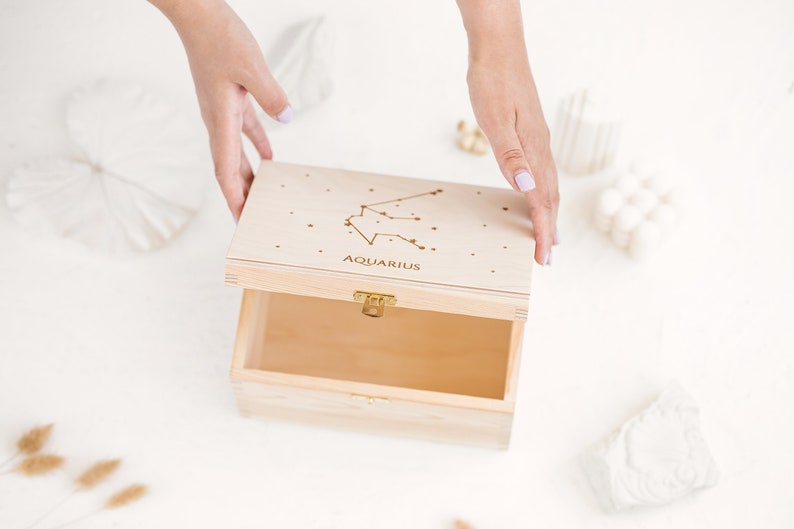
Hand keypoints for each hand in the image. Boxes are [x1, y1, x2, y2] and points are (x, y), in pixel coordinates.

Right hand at [150, 0, 290, 220]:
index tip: (240, 219)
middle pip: (229, 169)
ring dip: (248, 177)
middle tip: (250, 222)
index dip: (233, 196)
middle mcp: (217, 120)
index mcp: (219, 118)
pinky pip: (245, 130)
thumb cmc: (219, 37)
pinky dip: (257, 146)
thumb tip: (286, 118)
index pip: (225, 168)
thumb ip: (271, 96)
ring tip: (260, 198)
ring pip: (236, 153)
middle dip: (240, 196)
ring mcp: (222, 110)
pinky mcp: (229, 98)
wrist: (197, 14)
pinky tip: (270, 158)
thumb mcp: (251, 67)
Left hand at [457, 0, 559, 265]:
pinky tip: (536, 194)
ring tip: (548, 234)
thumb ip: (509, 155)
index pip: (542, 199)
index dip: (542, 229)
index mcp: (533, 149)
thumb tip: (525, 187)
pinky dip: (543, 192)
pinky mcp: (532, 132)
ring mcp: (538, 140)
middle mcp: (541, 147)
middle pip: (551, 196)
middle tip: (547, 256)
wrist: (499, 49)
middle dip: (548, 228)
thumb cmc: (493, 82)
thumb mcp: (495, 120)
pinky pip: (543, 172)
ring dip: (548, 213)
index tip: (543, 256)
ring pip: (549, 185)